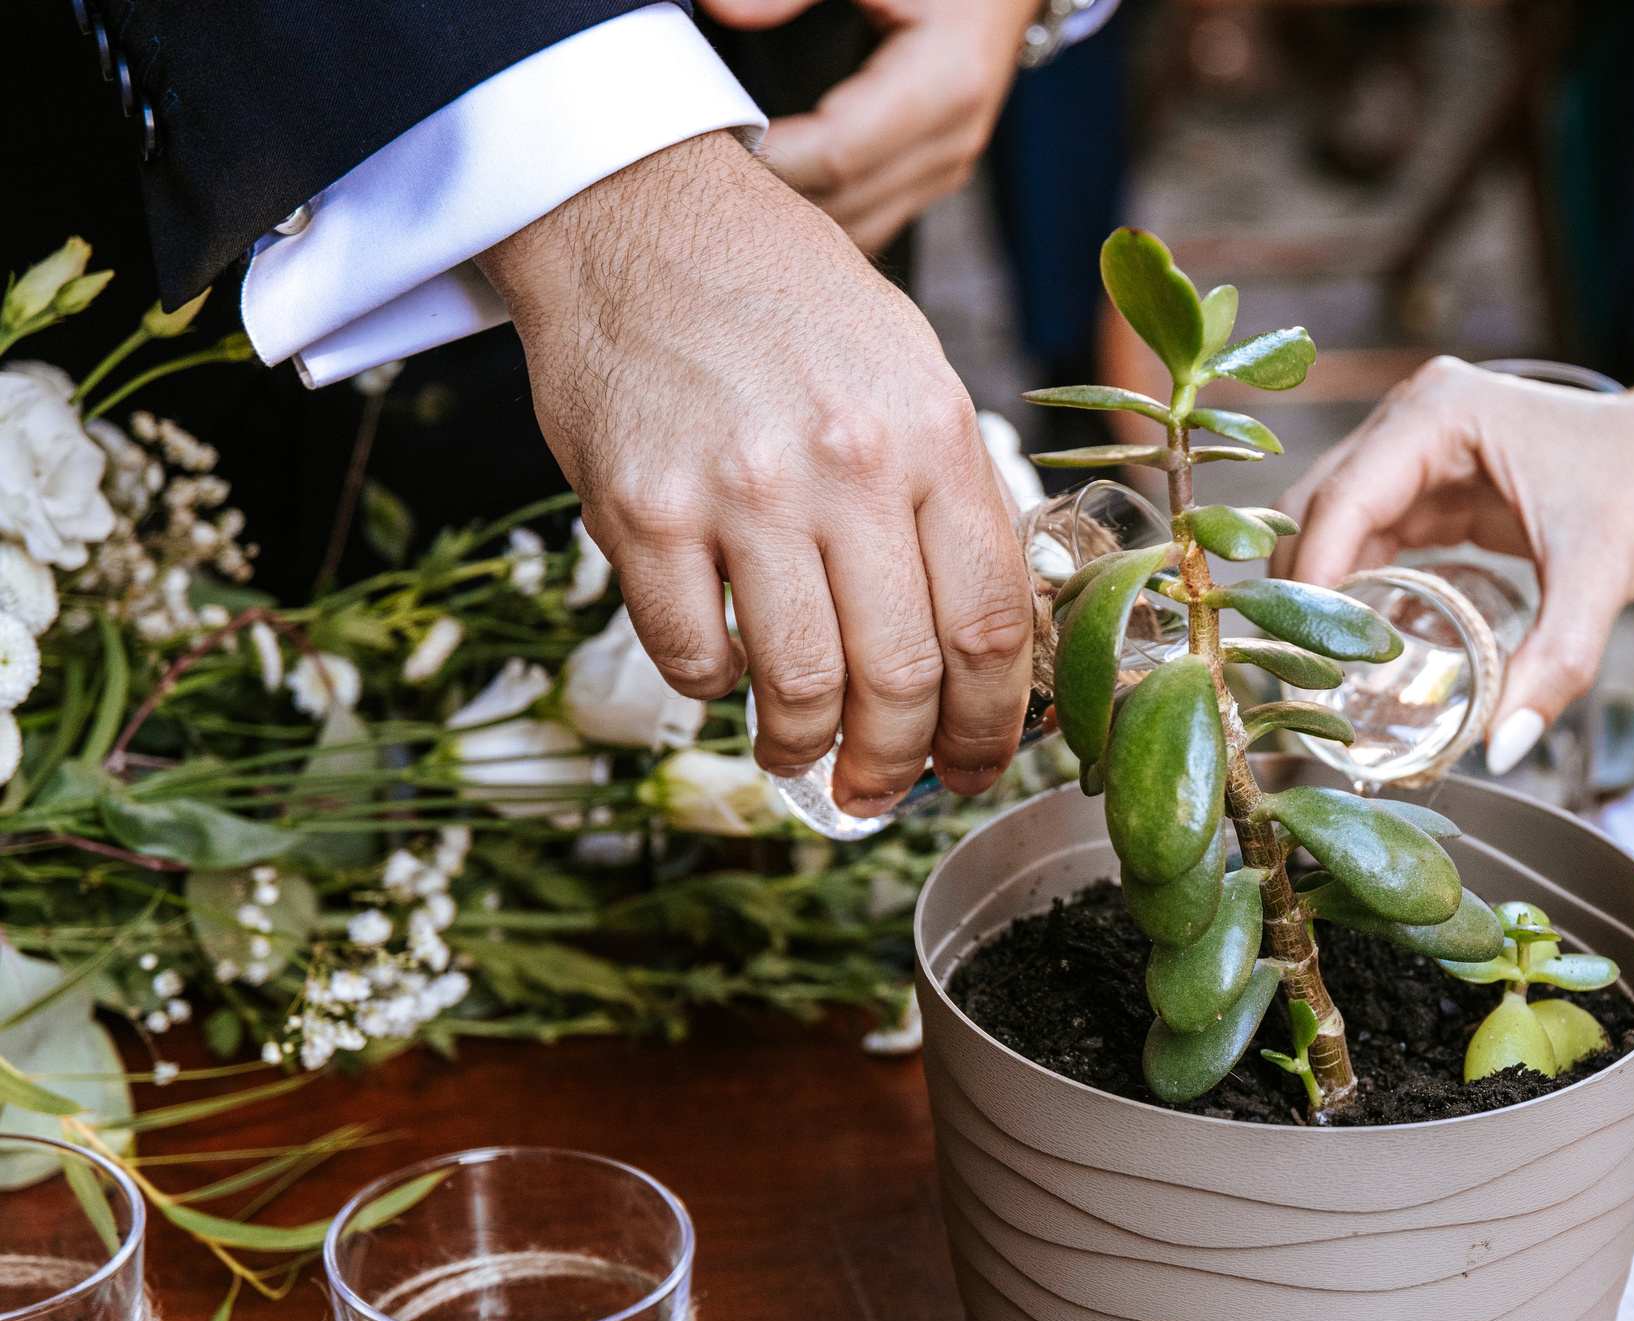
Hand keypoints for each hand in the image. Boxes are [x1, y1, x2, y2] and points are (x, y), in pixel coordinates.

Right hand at [479, 132, 1032, 810]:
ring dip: (804, 748)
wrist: (641, 218)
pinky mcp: (641, 509)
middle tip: (883, 790)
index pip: (991, 624)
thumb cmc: (786, 303)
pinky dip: (714, 689)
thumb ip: (950, 496)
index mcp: (932, 435)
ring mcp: (741, 490)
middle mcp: (847, 466)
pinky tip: (724, 670)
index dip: (991, 723)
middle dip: (899, 763)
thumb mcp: (911, 373)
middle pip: (903, 675)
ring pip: (800, 685)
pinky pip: (693, 653)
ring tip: (801, 756)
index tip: (976, 767)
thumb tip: (991, 635)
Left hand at [704, 0, 1042, 253]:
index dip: (769, 158)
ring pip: (856, 229)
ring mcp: (947, 169)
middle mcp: (952, 142)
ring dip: (792, 218)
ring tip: (727, 185)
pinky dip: (818, 218)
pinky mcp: (934, 179)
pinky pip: (869, 222)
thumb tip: (717, 9)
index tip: (705, 139)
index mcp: (945, 84)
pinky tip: (772, 195)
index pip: (840, 155)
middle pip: (844, 204)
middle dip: (770, 196)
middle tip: (696, 170)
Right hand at [1279, 358, 1633, 772]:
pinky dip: (1360, 591)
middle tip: (1295, 679)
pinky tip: (1361, 650)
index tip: (1301, 658)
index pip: (1341, 502)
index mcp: (1438, 413)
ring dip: (1324, 595)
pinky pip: (1375, 541)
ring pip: (1337, 528)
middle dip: (1302, 592)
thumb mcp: (1603, 576)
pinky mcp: (1440, 484)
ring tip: (1319, 674)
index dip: (1312, 582)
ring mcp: (1422, 451)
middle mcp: (1415, 420)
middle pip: (1317, 510)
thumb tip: (1500, 747)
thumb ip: (1554, 663)